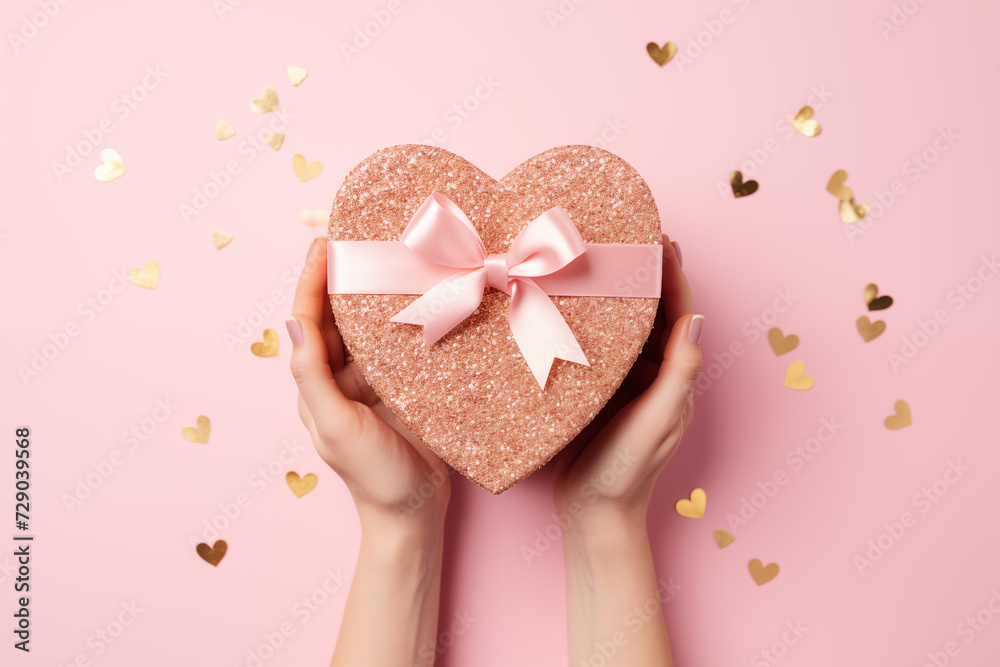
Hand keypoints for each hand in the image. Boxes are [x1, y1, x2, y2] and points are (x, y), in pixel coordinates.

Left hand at [286, 237, 449, 531]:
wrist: (415, 511)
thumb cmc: (373, 475)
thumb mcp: (337, 427)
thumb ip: (313, 377)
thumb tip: (294, 323)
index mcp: (317, 383)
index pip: (309, 320)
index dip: (313, 280)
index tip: (325, 242)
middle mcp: (341, 375)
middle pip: (337, 315)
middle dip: (343, 276)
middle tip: (359, 235)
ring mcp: (373, 379)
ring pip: (368, 325)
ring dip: (374, 291)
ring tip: (388, 253)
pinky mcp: (404, 384)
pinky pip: (399, 343)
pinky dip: (403, 317)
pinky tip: (419, 294)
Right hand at [551, 235, 701, 527]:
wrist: (591, 514)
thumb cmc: (628, 471)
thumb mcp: (659, 420)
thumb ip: (679, 372)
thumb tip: (698, 319)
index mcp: (673, 378)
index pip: (678, 315)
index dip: (672, 276)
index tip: (661, 238)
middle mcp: (650, 375)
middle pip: (650, 315)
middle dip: (642, 276)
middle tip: (627, 237)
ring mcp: (621, 383)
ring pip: (622, 328)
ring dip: (615, 296)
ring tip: (597, 259)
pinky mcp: (593, 392)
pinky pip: (594, 348)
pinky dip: (588, 323)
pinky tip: (570, 304)